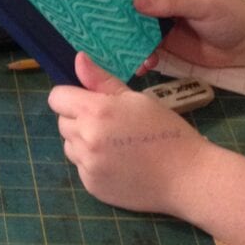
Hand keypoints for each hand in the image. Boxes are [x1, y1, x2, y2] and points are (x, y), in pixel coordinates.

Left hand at [48, 52, 208, 213]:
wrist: (188, 177)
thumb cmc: (165, 132)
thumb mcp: (136, 99)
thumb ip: (101, 80)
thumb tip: (78, 58)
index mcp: (94, 112)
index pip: (57, 98)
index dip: (70, 96)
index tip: (88, 101)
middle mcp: (85, 139)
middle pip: (62, 122)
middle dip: (79, 120)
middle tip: (110, 124)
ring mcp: (87, 165)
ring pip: (69, 146)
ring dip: (83, 143)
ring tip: (116, 145)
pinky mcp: (92, 186)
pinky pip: (81, 167)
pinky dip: (93, 164)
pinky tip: (119, 164)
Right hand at [125, 0, 244, 68]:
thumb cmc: (232, 14)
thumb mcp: (203, 3)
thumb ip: (170, 1)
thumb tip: (135, 2)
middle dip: (113, 13)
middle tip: (99, 28)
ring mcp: (157, 16)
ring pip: (129, 23)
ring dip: (124, 36)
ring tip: (119, 50)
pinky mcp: (160, 38)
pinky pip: (141, 43)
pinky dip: (138, 54)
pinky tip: (142, 64)